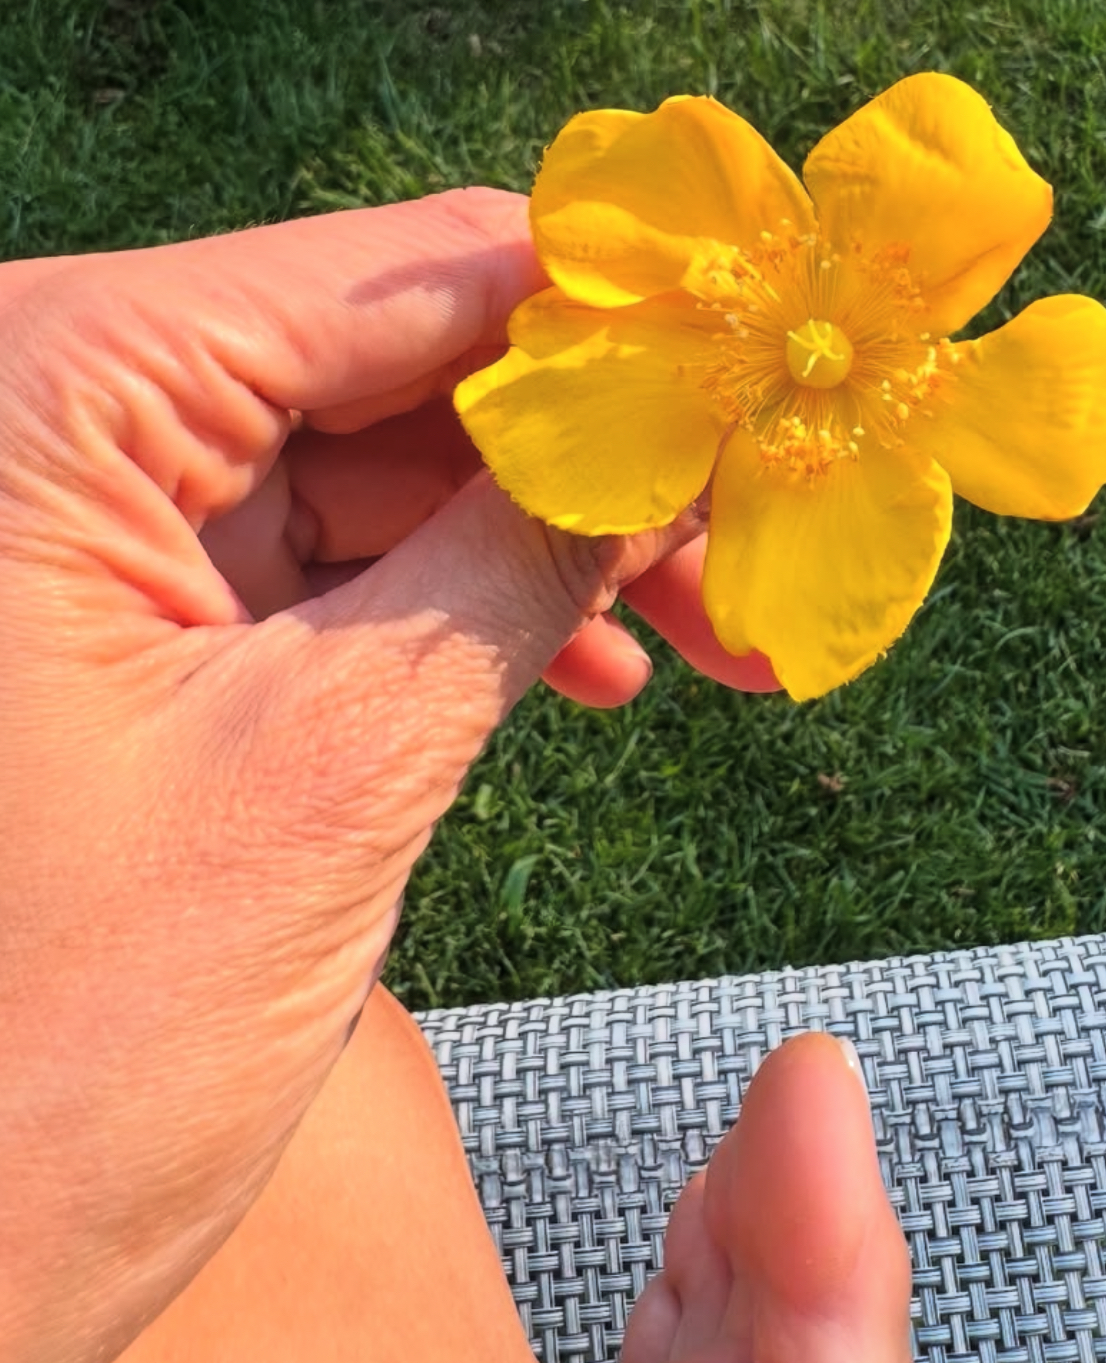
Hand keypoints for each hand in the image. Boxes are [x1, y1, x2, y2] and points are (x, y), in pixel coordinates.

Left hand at [0, 187, 775, 1362]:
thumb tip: (663, 446)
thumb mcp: (330, 777)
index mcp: (49, 394)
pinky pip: (323, 571)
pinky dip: (454, 614)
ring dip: (543, 546)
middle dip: (587, 459)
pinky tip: (580, 674)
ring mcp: (74, 532)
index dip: (601, 323)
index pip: (391, 276)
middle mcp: (43, 426)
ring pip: (370, 473)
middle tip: (753, 542)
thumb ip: (511, 572)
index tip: (754, 373)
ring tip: (705, 633)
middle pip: (388, 369)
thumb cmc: (43, 1064)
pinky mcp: (110, 631)